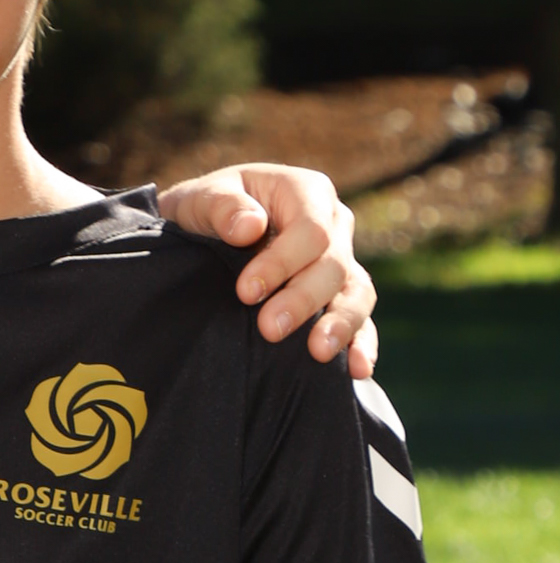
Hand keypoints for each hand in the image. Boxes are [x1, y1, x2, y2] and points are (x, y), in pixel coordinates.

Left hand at [156, 164, 376, 377]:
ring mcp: (341, 261)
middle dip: (303, 300)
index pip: (310, 230)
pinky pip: (361, 319)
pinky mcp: (338, 295)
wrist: (204, 232)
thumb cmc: (205, 210)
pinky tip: (359, 369)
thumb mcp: (201, 198)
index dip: (283, 262)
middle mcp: (334, 225)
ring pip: (357, 293)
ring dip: (341, 325)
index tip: (247, 292)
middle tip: (269, 329)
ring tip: (318, 354)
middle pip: (334, 265)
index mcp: (306, 192)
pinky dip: (362, 343)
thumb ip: (222, 207)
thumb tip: (249, 228)